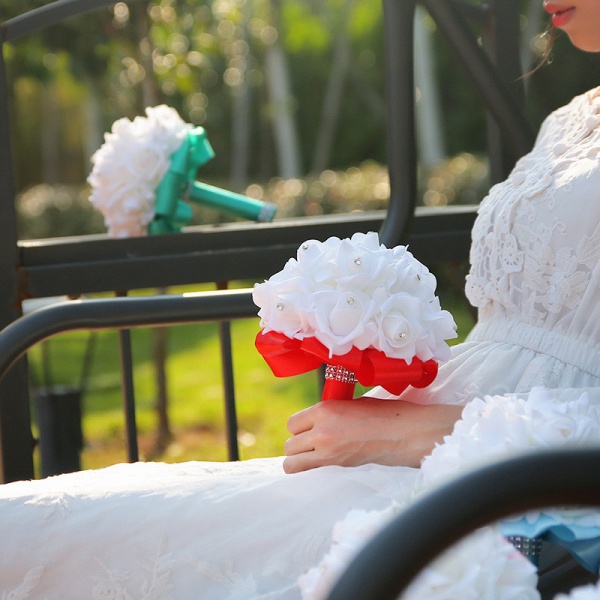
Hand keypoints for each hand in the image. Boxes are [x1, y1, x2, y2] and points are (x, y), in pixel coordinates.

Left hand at [283, 398, 462, 473]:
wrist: (403, 432)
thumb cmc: (382, 414)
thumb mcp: (350, 404)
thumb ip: (328, 413)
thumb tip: (313, 423)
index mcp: (325, 409)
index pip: (292, 423)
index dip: (300, 427)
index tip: (309, 428)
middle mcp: (321, 430)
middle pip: (289, 443)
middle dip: (298, 444)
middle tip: (313, 443)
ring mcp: (327, 450)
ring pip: (291, 461)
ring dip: (299, 459)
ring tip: (313, 455)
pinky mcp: (336, 465)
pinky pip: (306, 471)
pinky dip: (307, 470)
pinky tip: (319, 465)